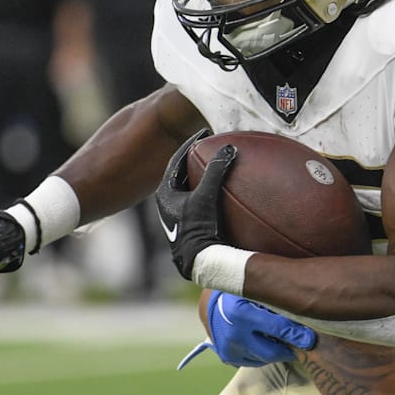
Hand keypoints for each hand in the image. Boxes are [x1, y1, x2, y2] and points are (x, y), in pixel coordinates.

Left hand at [157, 129, 236, 278]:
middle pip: (181, 174)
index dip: (190, 144)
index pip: (176, 161)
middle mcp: (168, 205)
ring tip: (217, 167)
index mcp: (165, 194)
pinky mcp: (189, 228)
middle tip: (210, 147)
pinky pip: (198, 202)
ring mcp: (177, 217)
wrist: (200, 261)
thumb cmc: (199, 227)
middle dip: (195, 160)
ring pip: (189, 189)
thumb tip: (229, 148)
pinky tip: (223, 194)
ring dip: (202, 177)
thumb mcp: (207, 195)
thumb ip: (216, 170)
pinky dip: (209, 193)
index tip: (204, 134)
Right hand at [179, 291, 316, 368]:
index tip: (310, 339)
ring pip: (263, 358)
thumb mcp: (258, 291)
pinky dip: (264, 355)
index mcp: (242, 313)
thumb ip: (278, 301)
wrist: (213, 301)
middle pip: (270, 351)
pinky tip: (270, 344)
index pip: (277, 328)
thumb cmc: (242, 292)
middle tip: (303, 345)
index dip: (296, 335)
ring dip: (277, 352)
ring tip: (287, 342)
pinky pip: (253, 361)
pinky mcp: (228, 356)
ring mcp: (229, 348)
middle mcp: (233, 334)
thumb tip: (306, 312)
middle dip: (290, 349)